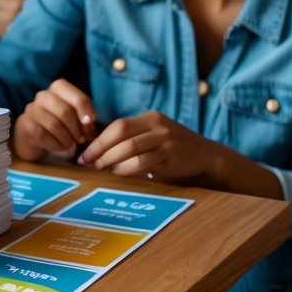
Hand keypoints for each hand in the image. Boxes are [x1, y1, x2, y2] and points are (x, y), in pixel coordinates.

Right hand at [12, 79, 97, 161]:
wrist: (36, 138)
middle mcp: (42, 96)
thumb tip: (89, 122)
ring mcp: (31, 110)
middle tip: (82, 139)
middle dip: (77, 129)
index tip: (91, 122)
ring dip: (67, 140)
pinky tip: (60, 147)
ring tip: (71, 145)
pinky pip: (44, 136)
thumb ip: (85, 117)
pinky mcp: (25, 125)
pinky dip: (56, 145)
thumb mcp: (76, 118)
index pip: (75, 96)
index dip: (85, 110)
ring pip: (54, 125)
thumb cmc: (61, 126)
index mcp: (58, 89)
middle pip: (65, 112)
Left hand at [77, 111, 222, 182]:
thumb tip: (98, 152)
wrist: (206, 157)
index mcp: (149, 117)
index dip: (99, 139)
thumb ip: (132, 140)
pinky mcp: (171, 154)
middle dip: (100, 148)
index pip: (118, 125)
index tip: (85, 153)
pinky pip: (143, 161)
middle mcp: (157, 124)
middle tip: (87, 161)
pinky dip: (126, 168)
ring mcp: (165, 138)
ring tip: (100, 168)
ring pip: (130, 147)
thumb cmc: (173, 150)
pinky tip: (118, 173)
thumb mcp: (154, 137)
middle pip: (121, 132)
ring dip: (111, 159)